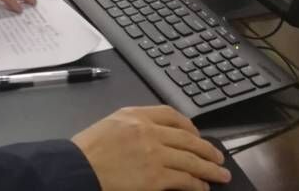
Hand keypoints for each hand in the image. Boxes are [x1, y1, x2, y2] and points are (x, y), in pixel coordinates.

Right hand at [71, 106, 229, 190]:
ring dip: (210, 168)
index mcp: (135, 115)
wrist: (78, 169)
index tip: (196, 134)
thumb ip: (132, 126)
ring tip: (220, 174)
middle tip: (218, 156)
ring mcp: (154, 154)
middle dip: (206, 149)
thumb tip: (154, 138)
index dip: (189, 126)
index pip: (171, 115)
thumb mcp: (110, 125)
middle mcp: (148, 131)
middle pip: (187, 138)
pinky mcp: (156, 177)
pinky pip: (185, 179)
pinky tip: (202, 187)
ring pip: (191, 159)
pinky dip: (197, 184)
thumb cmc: (87, 151)